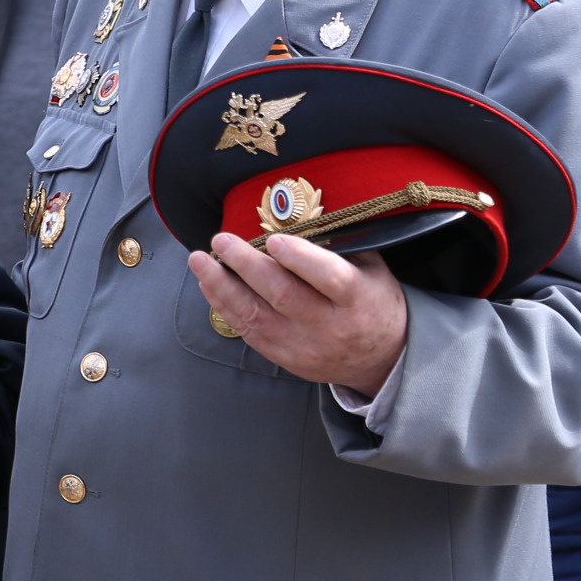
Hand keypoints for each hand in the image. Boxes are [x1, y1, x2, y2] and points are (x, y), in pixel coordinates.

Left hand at [188, 233, 408, 394]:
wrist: (381, 359)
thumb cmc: (371, 301)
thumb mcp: (371, 270)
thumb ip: (338, 248)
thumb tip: (294, 221)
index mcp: (357, 299)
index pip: (329, 277)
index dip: (300, 259)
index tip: (273, 239)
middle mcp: (329, 326)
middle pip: (283, 295)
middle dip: (246, 265)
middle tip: (221, 240)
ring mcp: (304, 346)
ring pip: (256, 316)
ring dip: (222, 286)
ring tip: (199, 260)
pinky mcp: (284, 358)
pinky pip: (248, 331)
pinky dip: (224, 306)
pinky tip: (209, 284)